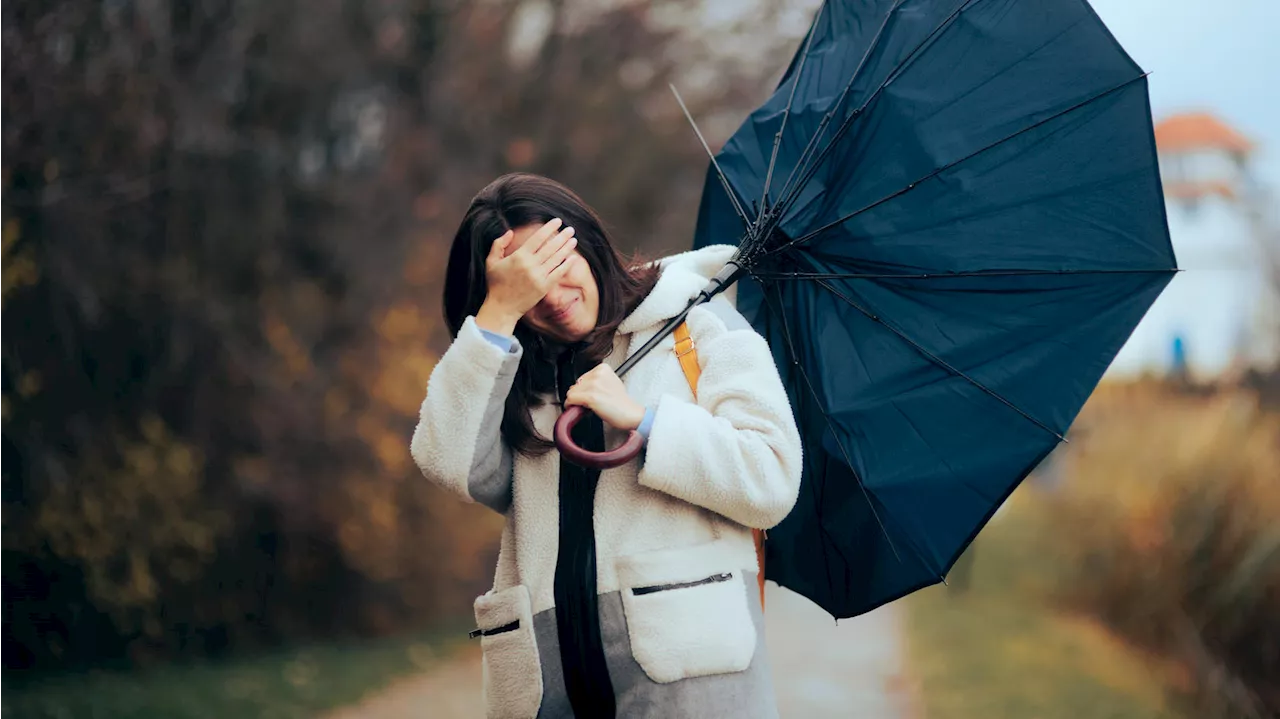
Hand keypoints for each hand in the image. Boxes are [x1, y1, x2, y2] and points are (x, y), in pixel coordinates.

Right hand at [476, 219, 576, 333]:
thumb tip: (511, 232)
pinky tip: (573, 258)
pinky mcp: (544, 288)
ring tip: (574, 240)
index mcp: (519, 256)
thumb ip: (499, 244)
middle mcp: (531, 265)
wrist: (501, 308)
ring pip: (556, 259)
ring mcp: (539, 277)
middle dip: (562, 236)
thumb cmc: (495, 284)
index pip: (538, 238)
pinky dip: (566, 265)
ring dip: (566, 248)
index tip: (557, 221)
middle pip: (550, 247)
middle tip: (570, 229)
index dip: (549, 228)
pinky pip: (558, 274)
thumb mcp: (491, 262)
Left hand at [564, 364, 645, 430]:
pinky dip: (571, 406)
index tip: (592, 394)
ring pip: (572, 392)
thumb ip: (596, 380)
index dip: (585, 388)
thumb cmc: (621, 401)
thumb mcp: (611, 382)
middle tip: (591, 402)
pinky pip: (571, 399)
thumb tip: (580, 386)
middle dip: (580, 394)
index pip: (582, 377)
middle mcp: (597, 374)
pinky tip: (580, 409)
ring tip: (589, 405)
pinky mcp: (590, 397)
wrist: (630, 413)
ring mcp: (594, 385)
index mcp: (603, 368)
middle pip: (576, 384)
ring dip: (576, 401)